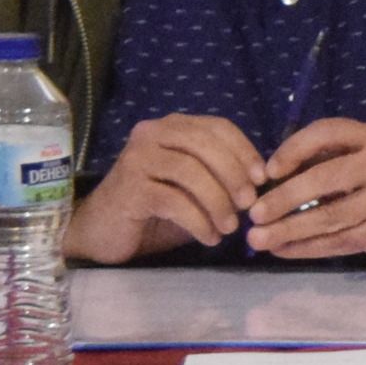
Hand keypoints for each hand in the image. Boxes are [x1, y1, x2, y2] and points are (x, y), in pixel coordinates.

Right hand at [65, 113, 263, 262]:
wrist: (103, 232)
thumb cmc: (154, 209)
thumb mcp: (193, 188)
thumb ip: (220, 177)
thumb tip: (260, 184)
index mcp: (172, 127)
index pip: (218, 127)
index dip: (245, 151)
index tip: (262, 179)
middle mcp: (151, 134)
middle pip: (205, 145)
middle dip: (233, 175)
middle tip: (249, 205)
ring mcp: (137, 159)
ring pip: (190, 172)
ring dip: (218, 202)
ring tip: (229, 227)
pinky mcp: (129, 188)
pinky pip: (174, 201)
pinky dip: (198, 221)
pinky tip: (209, 238)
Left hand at [246, 118, 365, 266]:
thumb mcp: (355, 164)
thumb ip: (320, 164)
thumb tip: (263, 181)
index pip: (327, 132)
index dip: (294, 149)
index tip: (267, 172)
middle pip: (325, 178)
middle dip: (284, 198)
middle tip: (253, 214)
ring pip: (330, 215)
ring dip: (289, 229)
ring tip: (258, 239)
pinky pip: (339, 240)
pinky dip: (306, 248)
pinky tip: (283, 250)